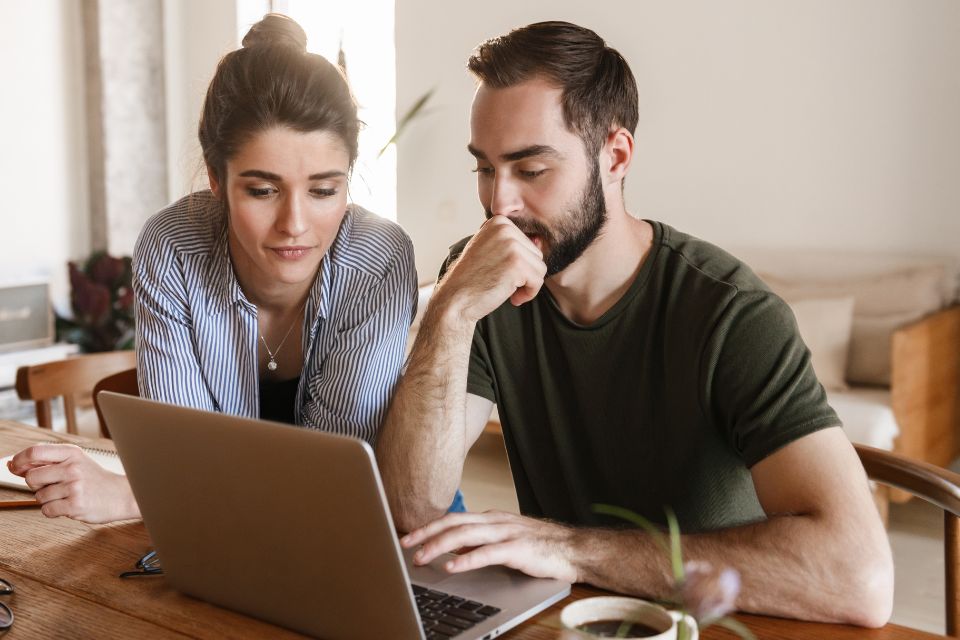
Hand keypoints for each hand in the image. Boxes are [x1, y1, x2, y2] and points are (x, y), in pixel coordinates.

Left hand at [8, 444, 139, 523]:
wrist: (121, 495)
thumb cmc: (95, 479)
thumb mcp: (75, 462)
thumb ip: (45, 462)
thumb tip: (12, 465)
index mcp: (72, 453)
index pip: (35, 452)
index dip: (19, 460)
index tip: (15, 466)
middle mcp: (72, 468)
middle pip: (31, 477)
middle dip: (36, 485)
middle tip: (52, 485)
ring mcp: (74, 487)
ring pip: (39, 497)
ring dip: (48, 499)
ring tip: (66, 495)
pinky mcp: (75, 505)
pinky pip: (47, 510)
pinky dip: (53, 510)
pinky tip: (67, 505)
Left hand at [400, 510, 579, 582]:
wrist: (574, 549)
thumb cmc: (541, 546)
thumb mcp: (505, 540)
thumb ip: (481, 543)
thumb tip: (455, 550)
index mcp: (491, 518)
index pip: (453, 519)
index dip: (429, 527)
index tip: (408, 537)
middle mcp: (496, 521)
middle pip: (453, 523)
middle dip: (426, 533)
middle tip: (404, 545)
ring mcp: (507, 533)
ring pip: (465, 535)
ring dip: (440, 546)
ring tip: (421, 557)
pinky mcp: (518, 549)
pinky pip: (488, 553)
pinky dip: (467, 560)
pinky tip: (452, 568)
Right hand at [435, 217, 546, 323]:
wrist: (455, 299)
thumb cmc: (473, 278)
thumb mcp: (490, 250)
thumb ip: (512, 243)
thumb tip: (540, 241)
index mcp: (498, 221)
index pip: (527, 243)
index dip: (517, 264)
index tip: (500, 272)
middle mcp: (505, 228)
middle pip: (536, 254)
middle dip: (524, 274)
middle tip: (503, 283)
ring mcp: (511, 245)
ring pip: (540, 268)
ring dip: (527, 284)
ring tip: (507, 289)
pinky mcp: (517, 263)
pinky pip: (538, 281)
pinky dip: (529, 294)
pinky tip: (512, 298)